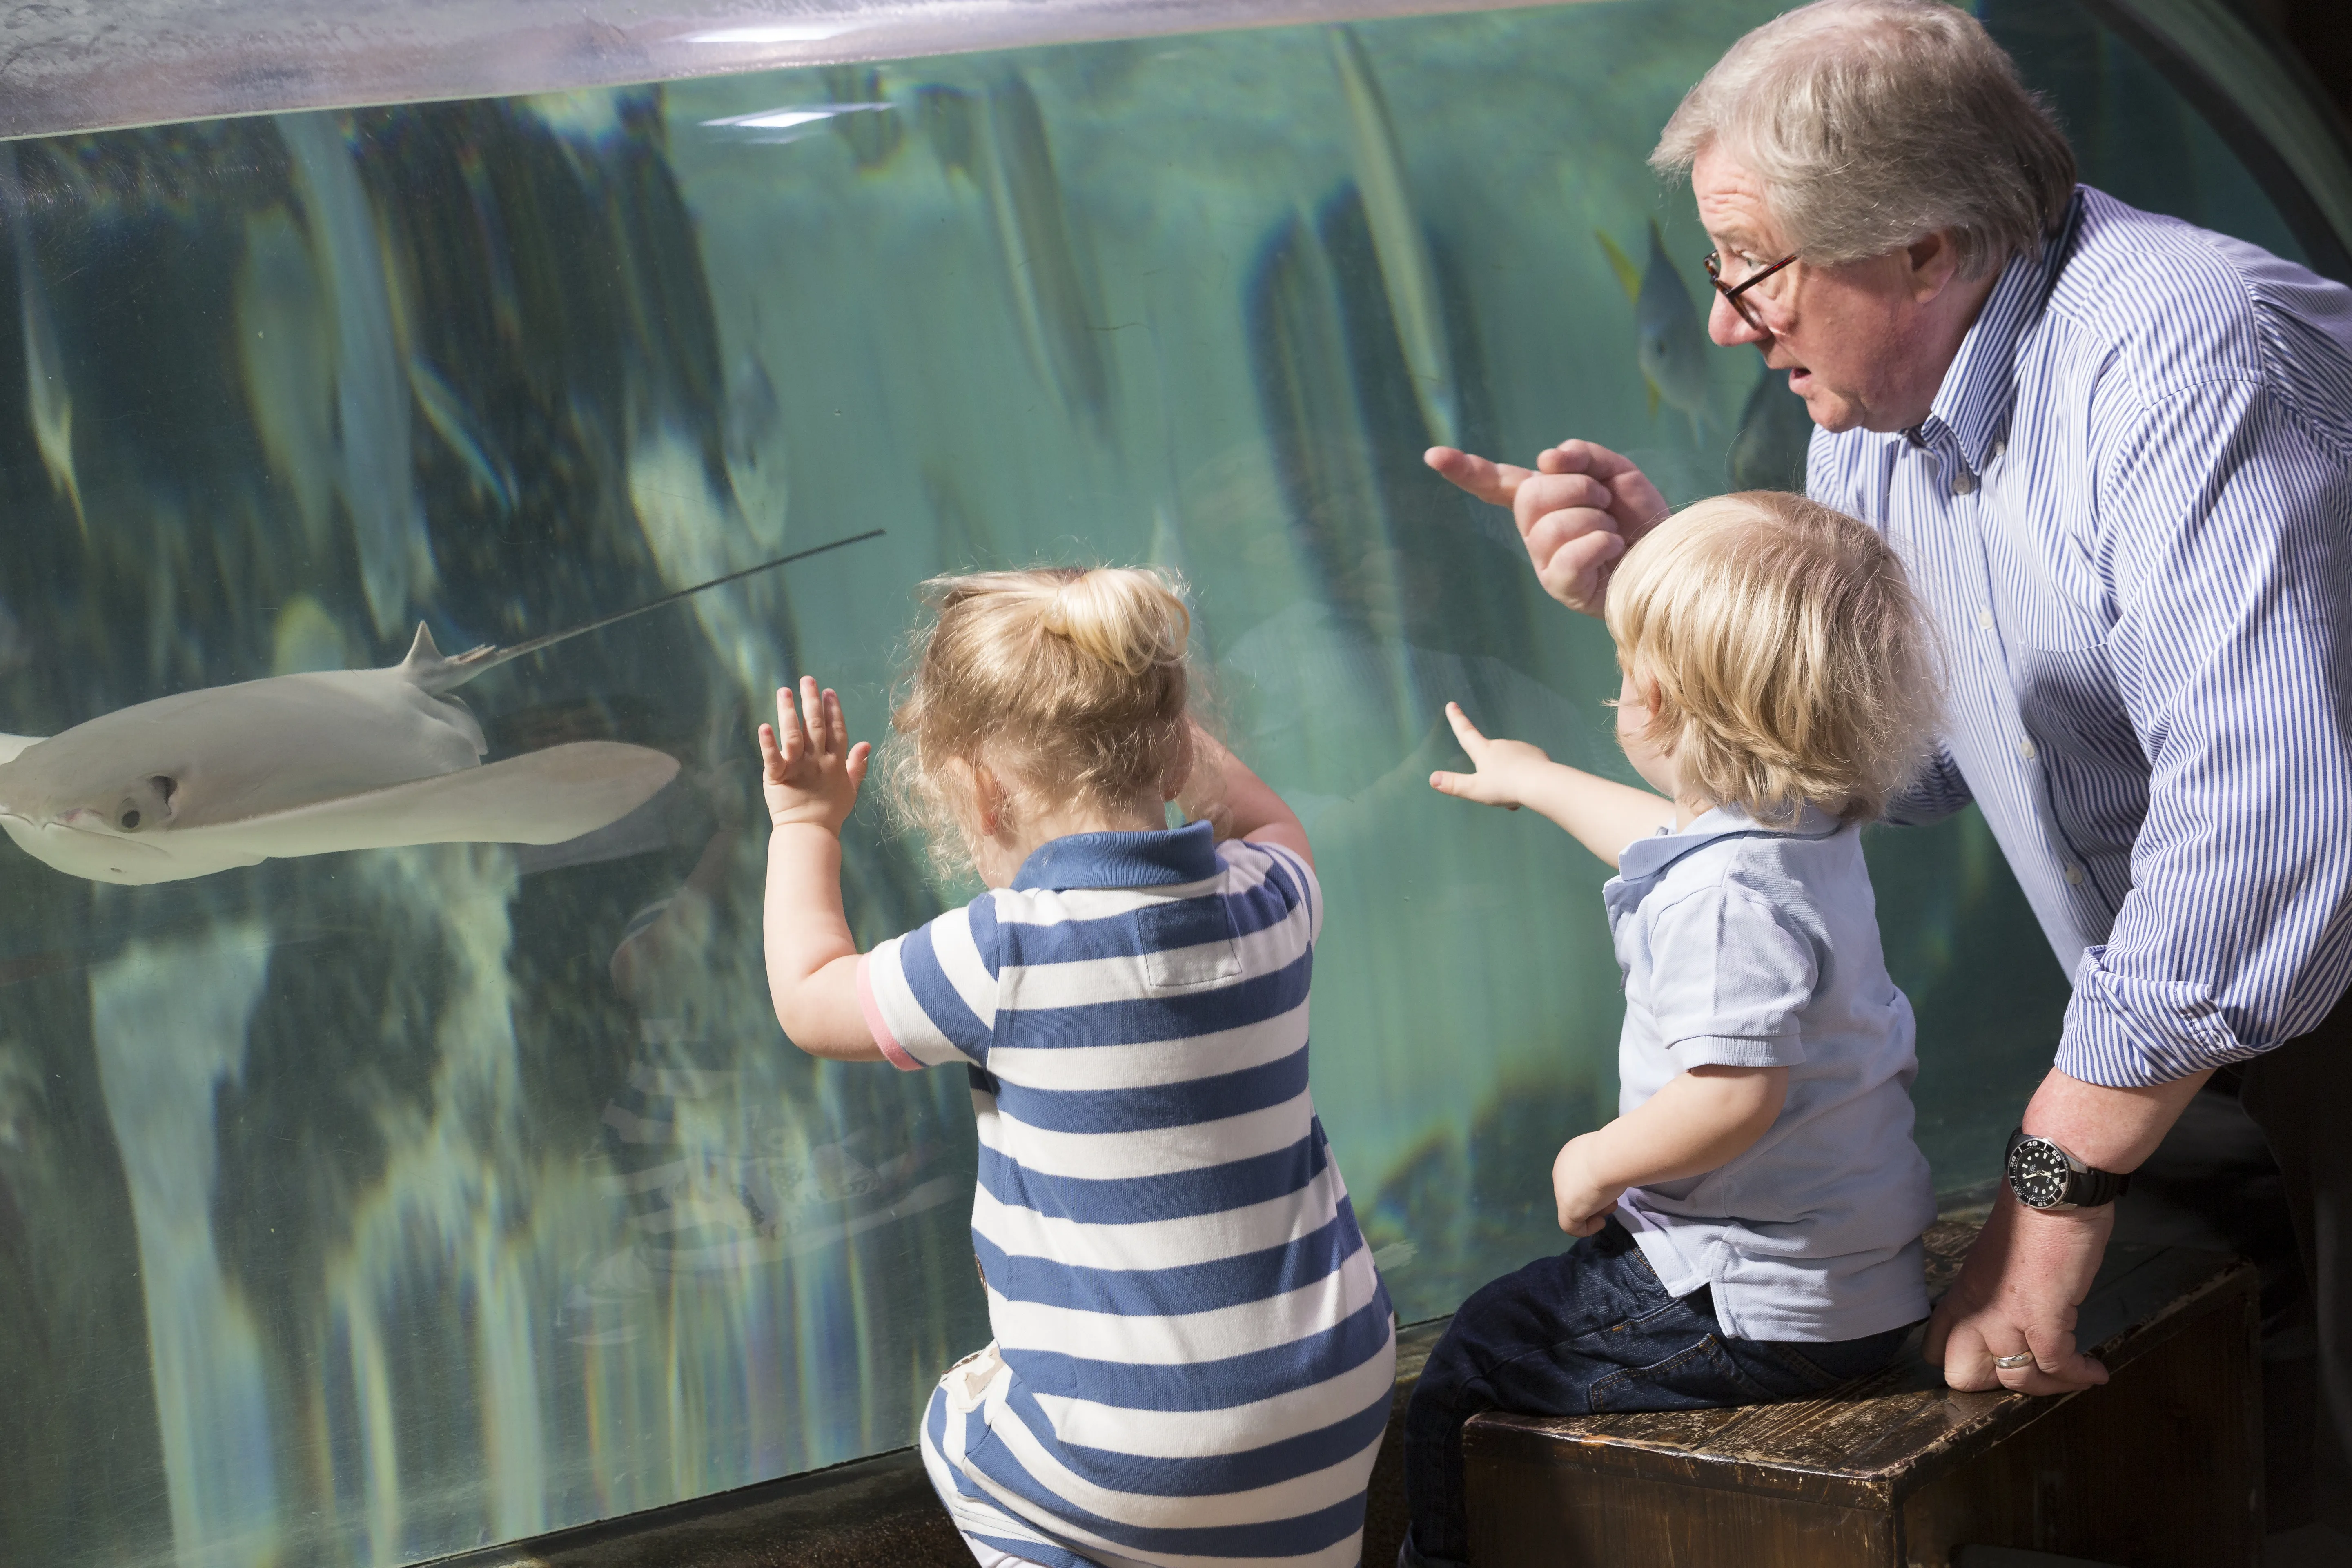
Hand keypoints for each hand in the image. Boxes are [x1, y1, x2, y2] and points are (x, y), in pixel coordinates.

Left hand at [758, 676, 870, 833]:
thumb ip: (858, 765)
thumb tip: (867, 744)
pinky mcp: (779, 777)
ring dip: (789, 712)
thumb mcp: (851, 788)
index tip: (828, 691)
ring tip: (784, 692)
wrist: (810, 833)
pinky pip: (773, 757)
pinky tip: (764, 726)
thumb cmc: (831, 812)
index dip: (833, 710)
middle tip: (807, 680)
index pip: (836, 730)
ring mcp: (799, 768)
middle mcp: (818, 761)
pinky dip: (768, 743)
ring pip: (794, 735)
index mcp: (836, 762)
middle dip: (811, 701)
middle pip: (816, 725)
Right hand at [1425, 440, 1668, 615]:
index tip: (1433, 456)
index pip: (1496, 482)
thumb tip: (1547, 458)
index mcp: (1542, 501)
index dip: (1465, 469)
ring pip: (1551, 525)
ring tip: (1612, 529)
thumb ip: (1584, 455)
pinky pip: (1569, 555)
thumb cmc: (1641, 518)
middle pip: (1532, 495)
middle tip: (1602, 499)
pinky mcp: (1560, 586)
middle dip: (1577, 487)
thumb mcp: (1617, 473)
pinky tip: (1614, 548)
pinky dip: (1601, 543)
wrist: (1669, 557)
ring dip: (1594, 517)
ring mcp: (1543, 560)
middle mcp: (1534, 531)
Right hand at [1429, 702, 1554, 809]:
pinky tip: (1529, 791)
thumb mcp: (1475, 789)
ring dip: (1508, 778)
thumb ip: (1454, 784)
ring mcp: (1520, 748)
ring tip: (1514, 797)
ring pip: (1508, 764)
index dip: (1457, 720)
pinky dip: (1523, 777)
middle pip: (1490, 757)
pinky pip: (1525, 766)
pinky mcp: (1536, 754)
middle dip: (1491, 773)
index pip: (1466, 733)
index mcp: (1485, 751)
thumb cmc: (1506, 786)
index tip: (1451, 704)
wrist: (1542, 783)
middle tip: (1496, 794)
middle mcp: (1502, 745)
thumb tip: (1432, 778)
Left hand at [1552, 1133, 1624, 1236]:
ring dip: (1596, 1210)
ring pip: (1576, 1208)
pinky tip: (1601, 1222)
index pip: (1580, 1176)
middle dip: (1596, 1198)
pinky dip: (1587, 1228)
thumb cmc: (1616, 1151)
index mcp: (1571, 1154)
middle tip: (1612, 1199)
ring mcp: (1561, 1190)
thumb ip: (1606, 1164)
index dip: (1596, 1185)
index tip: (1612, 1187)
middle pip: (1578, 1192)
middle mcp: (1561, 1170)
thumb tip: (1610, 1176)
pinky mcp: (1566, 1209)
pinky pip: (1571, 1226)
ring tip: (1610, 1204)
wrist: (1612, 1156)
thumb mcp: (1611, 1155)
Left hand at [1923, 1191, 2112, 1395]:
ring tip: (2076, 1373)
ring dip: (2051, 1385)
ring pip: (2016, 1379)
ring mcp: (2004, 1315)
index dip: (1969, 1366)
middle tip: (2036, 1372)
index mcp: (1960, 1295)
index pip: (1936, 1351)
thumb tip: (2013, 1316)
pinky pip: (2056, 1364)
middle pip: (1963, 1376)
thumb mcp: (1997, 1262)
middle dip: (2001, 1384)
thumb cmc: (2033, 1220)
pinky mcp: (2042, 1315)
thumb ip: (1995, 1294)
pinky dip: (2079, 1375)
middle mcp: (1973, 1309)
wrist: (2052, 1190)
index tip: (2001, 1363)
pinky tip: (2096, 1371)